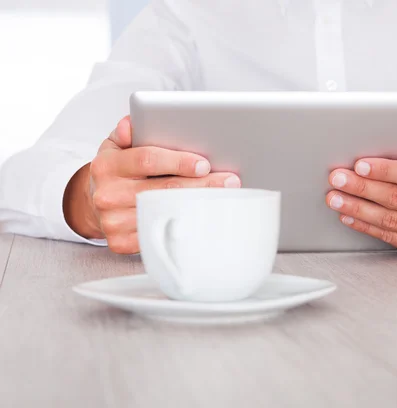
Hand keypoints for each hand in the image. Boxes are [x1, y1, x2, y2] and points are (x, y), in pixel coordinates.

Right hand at [63, 116, 240, 253]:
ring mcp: (113, 221)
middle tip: (229, 181)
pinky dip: (186, 226)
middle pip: (163, 189)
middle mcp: (107, 194)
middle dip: (201, 184)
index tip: (204, 164)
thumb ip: (127, 131)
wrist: (96, 203)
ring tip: (224, 198)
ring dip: (198, 206)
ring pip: (165, 213)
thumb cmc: (118, 170)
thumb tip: (131, 125)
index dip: (178, 162)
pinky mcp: (121, 242)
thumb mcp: (117, 145)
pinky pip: (160, 235)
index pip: (147, 160)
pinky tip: (205, 218)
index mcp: (106, 165)